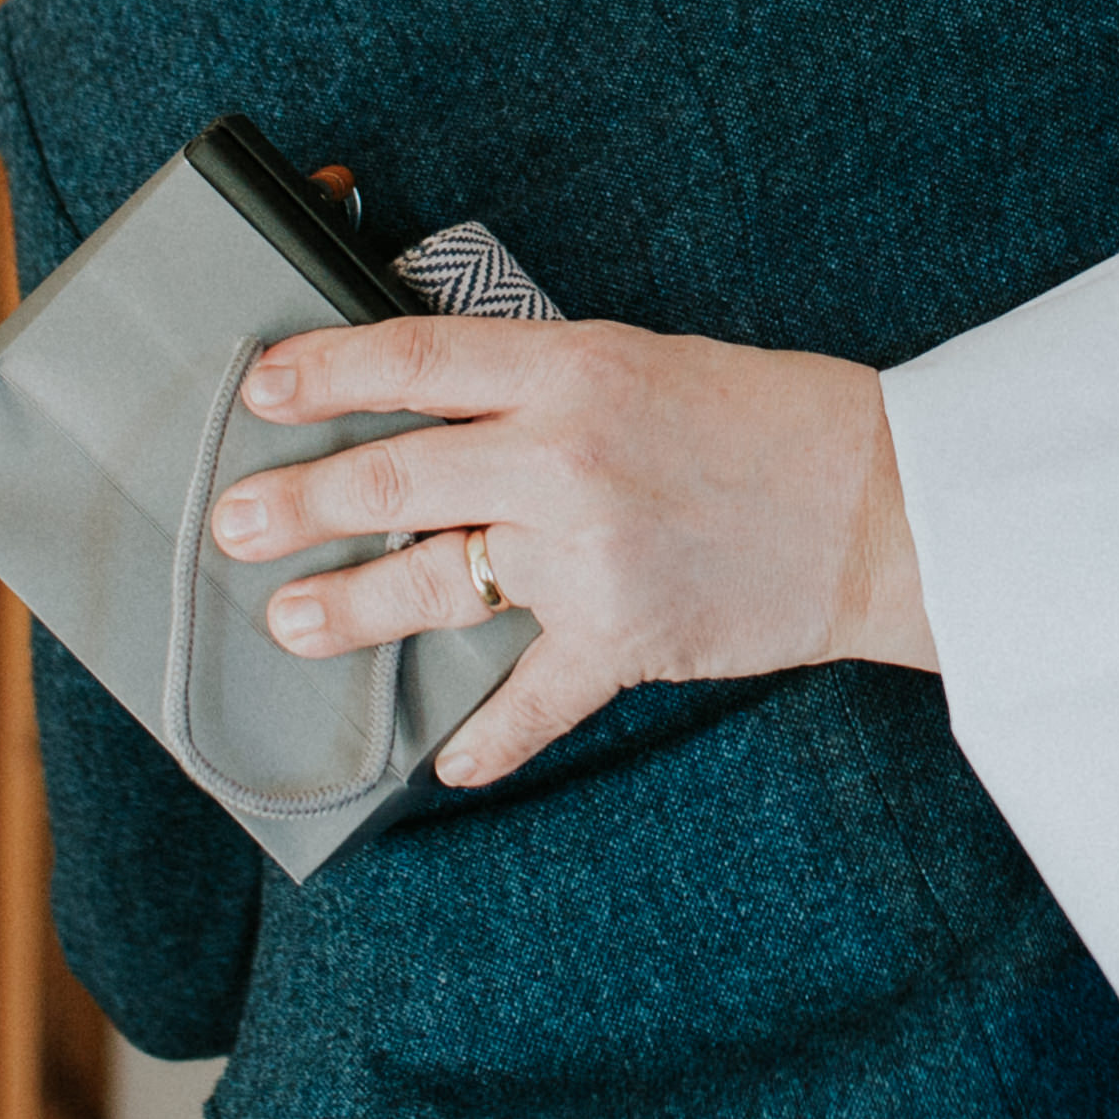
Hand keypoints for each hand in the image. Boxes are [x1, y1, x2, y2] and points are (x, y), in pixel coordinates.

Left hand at [203, 314, 934, 786]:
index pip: (414, 359)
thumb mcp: (641, 361)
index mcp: (572, 366)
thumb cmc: (768, 417)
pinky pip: (532, 698)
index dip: (321, 372)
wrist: (885, 500)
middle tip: (233, 519)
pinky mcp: (626, 636)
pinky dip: (489, 737)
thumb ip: (538, 384)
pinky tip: (447, 760)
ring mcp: (590, 552)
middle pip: (395, 474)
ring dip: (348, 608)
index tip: (258, 389)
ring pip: (434, 583)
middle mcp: (565, 454)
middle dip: (300, 501)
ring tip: (288, 622)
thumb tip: (429, 409)